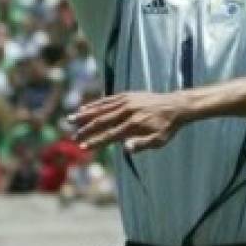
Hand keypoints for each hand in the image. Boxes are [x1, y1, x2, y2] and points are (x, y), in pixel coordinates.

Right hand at [71, 92, 190, 152]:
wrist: (176, 105)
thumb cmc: (167, 127)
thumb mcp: (158, 140)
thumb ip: (141, 145)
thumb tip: (125, 150)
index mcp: (134, 125)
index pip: (110, 135)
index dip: (95, 141)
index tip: (83, 147)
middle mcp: (128, 112)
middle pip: (102, 121)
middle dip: (85, 130)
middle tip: (72, 137)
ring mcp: (126, 102)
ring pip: (101, 108)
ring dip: (84, 115)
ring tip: (70, 120)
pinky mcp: (127, 95)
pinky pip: (107, 100)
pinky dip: (95, 105)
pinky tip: (84, 109)